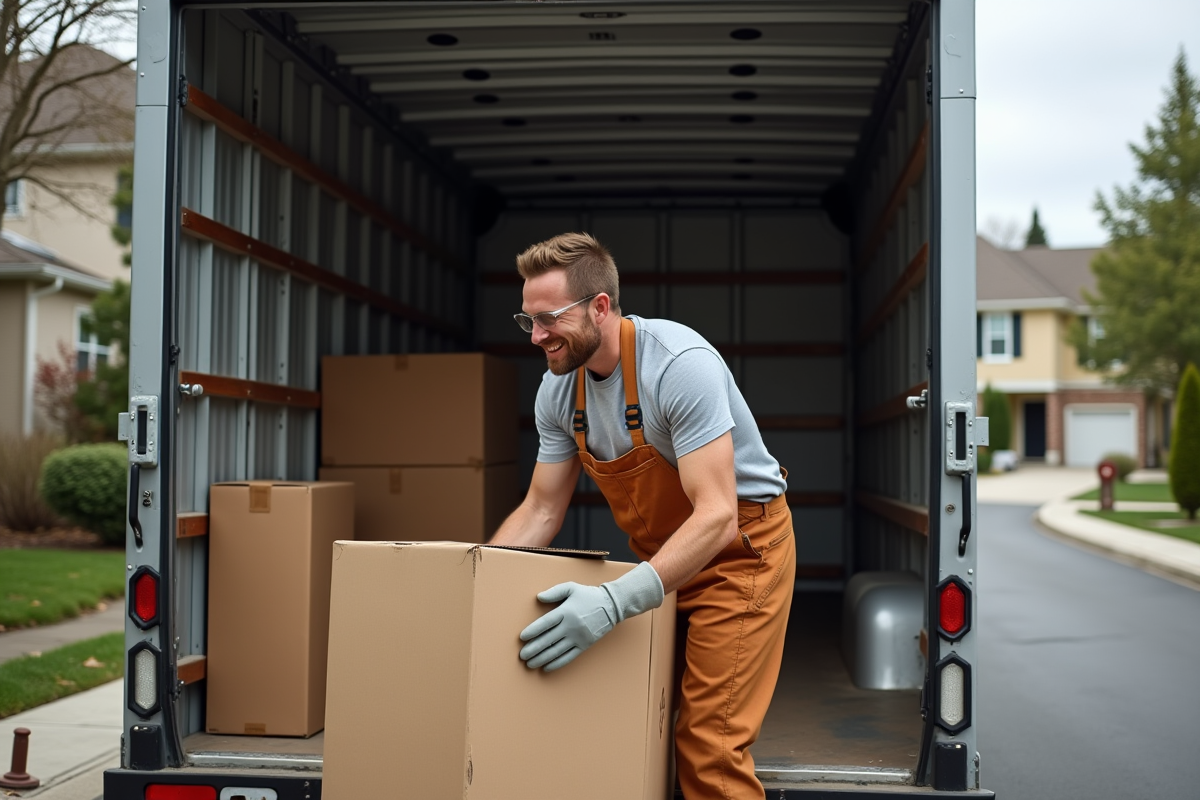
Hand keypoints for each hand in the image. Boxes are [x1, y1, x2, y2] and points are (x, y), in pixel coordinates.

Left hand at [518, 562, 663, 671]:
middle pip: (548, 640)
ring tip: (530, 663)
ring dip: (542, 658)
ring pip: (556, 651)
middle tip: (522, 655)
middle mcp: (570, 626)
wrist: (611, 606)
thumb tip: (539, 597)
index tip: (522, 638)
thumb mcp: (571, 588)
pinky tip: (546, 667)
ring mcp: (577, 637)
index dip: (532, 631)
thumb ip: (554, 592)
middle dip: (533, 649)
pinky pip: (568, 657)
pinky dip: (556, 663)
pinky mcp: (584, 645)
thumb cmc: (589, 595)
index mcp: (565, 611)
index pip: (545, 623)